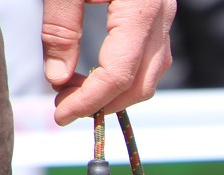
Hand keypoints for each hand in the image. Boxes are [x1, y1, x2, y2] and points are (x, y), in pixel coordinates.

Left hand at [43, 0, 176, 125]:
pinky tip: (97, 70)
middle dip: (105, 103)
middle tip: (66, 104)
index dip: (89, 100)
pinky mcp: (160, 15)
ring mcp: (165, 17)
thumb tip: (57, 78)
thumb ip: (60, 29)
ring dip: (117, 92)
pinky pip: (151, 57)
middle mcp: (161, 17)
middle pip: (142, 83)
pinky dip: (126, 73)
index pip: (119, 73)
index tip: (61, 115)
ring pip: (151, 74)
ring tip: (77, 87)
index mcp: (141, 9)